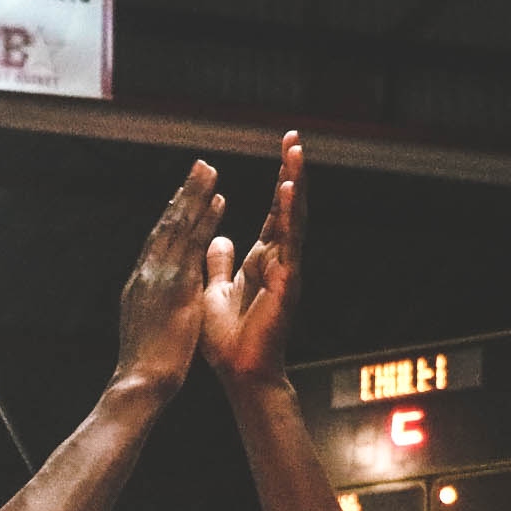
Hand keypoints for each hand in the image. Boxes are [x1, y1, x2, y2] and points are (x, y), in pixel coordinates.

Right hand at [111, 161, 221, 391]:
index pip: (159, 242)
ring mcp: (160, 275)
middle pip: (167, 224)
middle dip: (184, 194)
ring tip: (210, 170)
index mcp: (141, 282)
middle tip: (200, 166)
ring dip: (196, 196)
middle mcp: (147, 271)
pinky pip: (193, 243)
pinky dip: (205, 219)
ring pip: (179, 226)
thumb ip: (155, 304)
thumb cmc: (146, 364)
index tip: (185, 196)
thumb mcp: (148, 326)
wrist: (141, 381)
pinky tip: (220, 201)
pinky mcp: (176, 283)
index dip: (173, 216)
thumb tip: (161, 295)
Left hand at [199, 133, 303, 387]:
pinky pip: (290, 244)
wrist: (240, 373)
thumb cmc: (229, 339)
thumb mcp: (216, 291)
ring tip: (295, 152)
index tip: (284, 148)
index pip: (276, 212)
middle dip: (292, 171)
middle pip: (290, 207)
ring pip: (295, 219)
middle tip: (294, 137)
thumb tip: (217, 238)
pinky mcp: (287, 284)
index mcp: (265, 260)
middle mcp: (280, 260)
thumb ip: (218, 263)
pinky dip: (289, 216)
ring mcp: (287, 271)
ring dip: (295, 183)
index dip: (280, 181)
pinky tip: (288, 190)